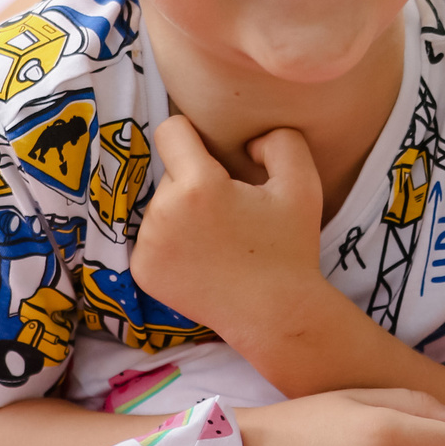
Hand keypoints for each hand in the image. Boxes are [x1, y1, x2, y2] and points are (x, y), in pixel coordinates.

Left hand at [132, 118, 325, 333]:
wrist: (274, 315)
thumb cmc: (290, 249)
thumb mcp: (302, 185)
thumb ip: (280, 141)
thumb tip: (248, 140)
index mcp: (198, 186)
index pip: (170, 131)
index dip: (192, 133)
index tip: (210, 149)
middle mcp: (162, 213)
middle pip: (172, 171)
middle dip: (197, 181)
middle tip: (232, 211)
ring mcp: (147, 245)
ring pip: (162, 204)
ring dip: (185, 212)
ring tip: (220, 239)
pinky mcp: (142, 271)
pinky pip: (153, 237)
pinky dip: (174, 242)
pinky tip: (204, 259)